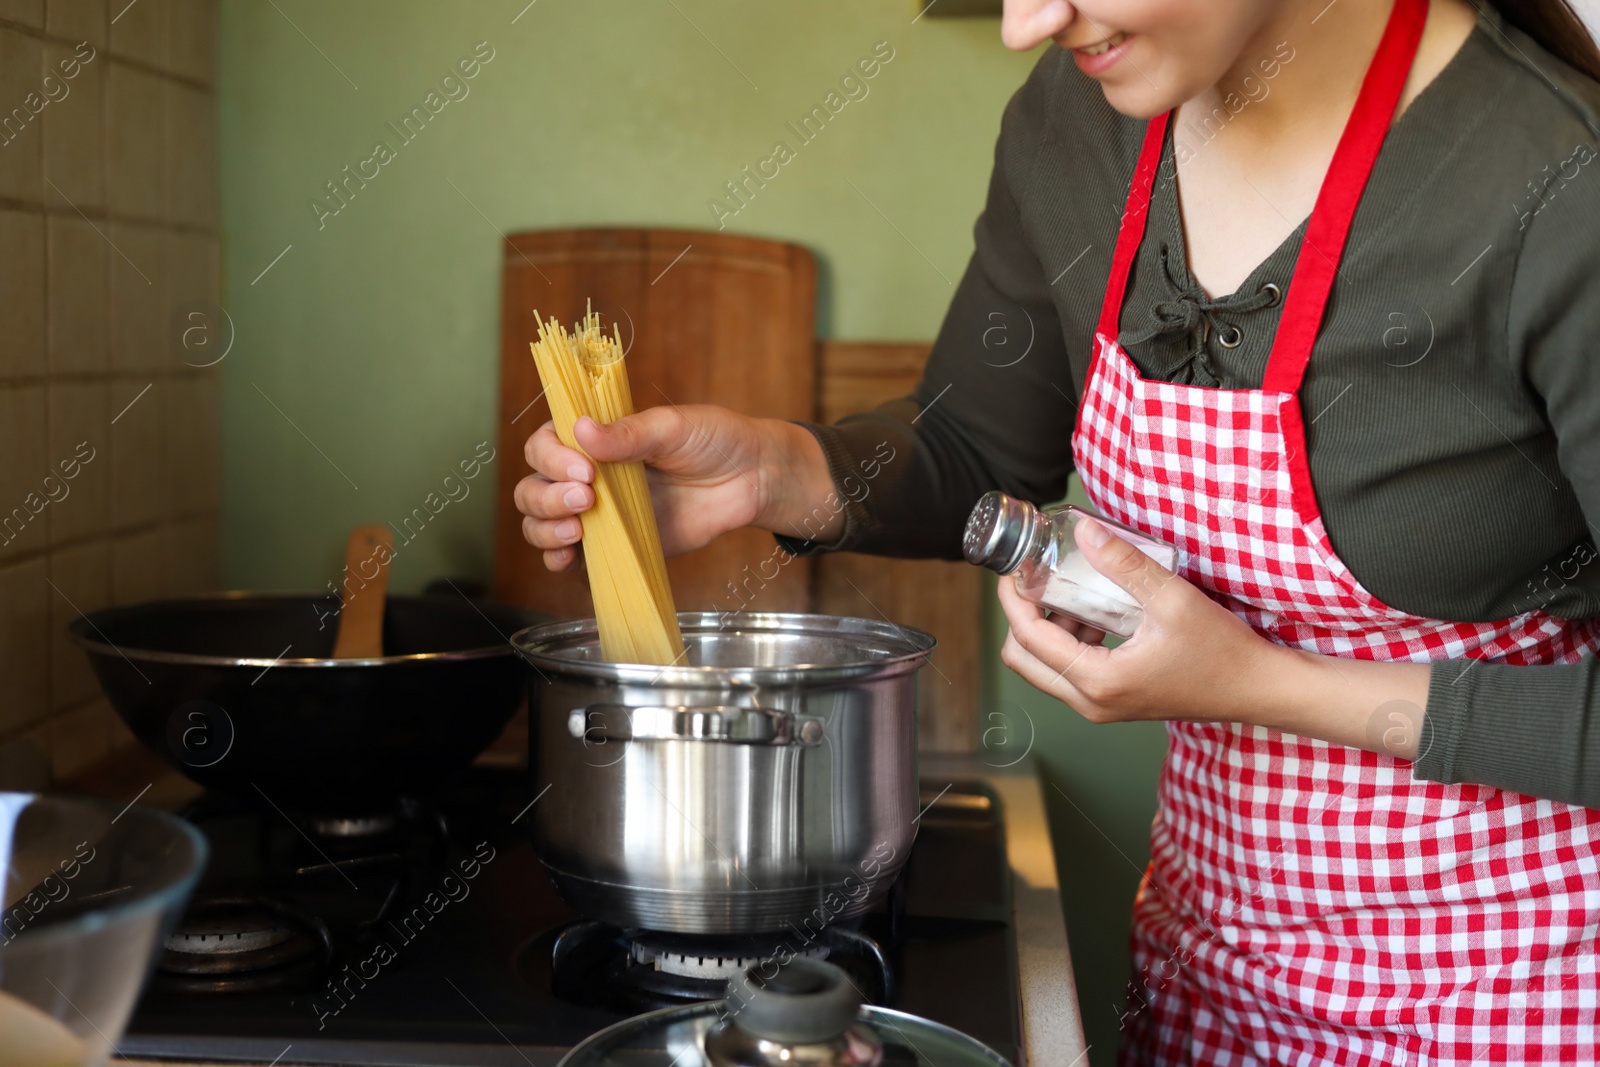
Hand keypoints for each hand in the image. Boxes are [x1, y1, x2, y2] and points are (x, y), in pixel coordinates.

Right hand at [515, 405, 834, 572]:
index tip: (583, 468)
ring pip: (541, 523)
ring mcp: (597, 513)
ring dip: (545, 528)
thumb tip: (582, 430)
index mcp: (595, 437)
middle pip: (533, 488)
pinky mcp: (614, 546)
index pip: (544, 445)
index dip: (551, 458)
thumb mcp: (673, 427)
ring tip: (577, 529)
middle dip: (547, 497)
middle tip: (586, 499)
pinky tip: (569, 556)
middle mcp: (586, 474)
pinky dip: (558, 559)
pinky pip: (571, 557)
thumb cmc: (713, 441)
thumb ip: (630, 433)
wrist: (751, 480)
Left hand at [998, 515, 1434, 756]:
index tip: (1015, 567)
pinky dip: (1067, 643)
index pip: (1028, 639)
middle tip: (1035, 578)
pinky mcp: (1113, 702)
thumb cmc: (1222, 651)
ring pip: (1044, 668)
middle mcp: (1090, 702)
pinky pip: (1068, 672)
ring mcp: (1100, 707)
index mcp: (1098, 680)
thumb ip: (1125, 564)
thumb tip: (1084, 531)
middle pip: (1022, 661)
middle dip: (1021, 617)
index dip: (1014, 599)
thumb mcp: (1173, 600)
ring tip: (1067, 590)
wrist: (1257, 689)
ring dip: (1045, 630)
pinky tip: (1092, 613)